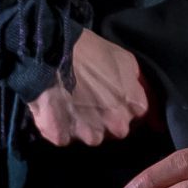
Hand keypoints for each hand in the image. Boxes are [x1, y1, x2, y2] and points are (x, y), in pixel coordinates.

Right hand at [29, 30, 150, 145]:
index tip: (114, 95)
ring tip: (72, 105)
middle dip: (107, 118)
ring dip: (85, 126)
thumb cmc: (88, 50)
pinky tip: (56, 110)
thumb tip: (134, 89)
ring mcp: (88, 132)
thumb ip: (133, 79)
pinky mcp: (61, 135)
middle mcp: (114, 124)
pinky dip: (60, 127)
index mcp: (131, 104)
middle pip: (116, 129)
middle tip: (92, 101)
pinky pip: (63, 137)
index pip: (136, 112)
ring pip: (91, 137)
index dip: (125, 103)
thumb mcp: (122, 57)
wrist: (51, 53)